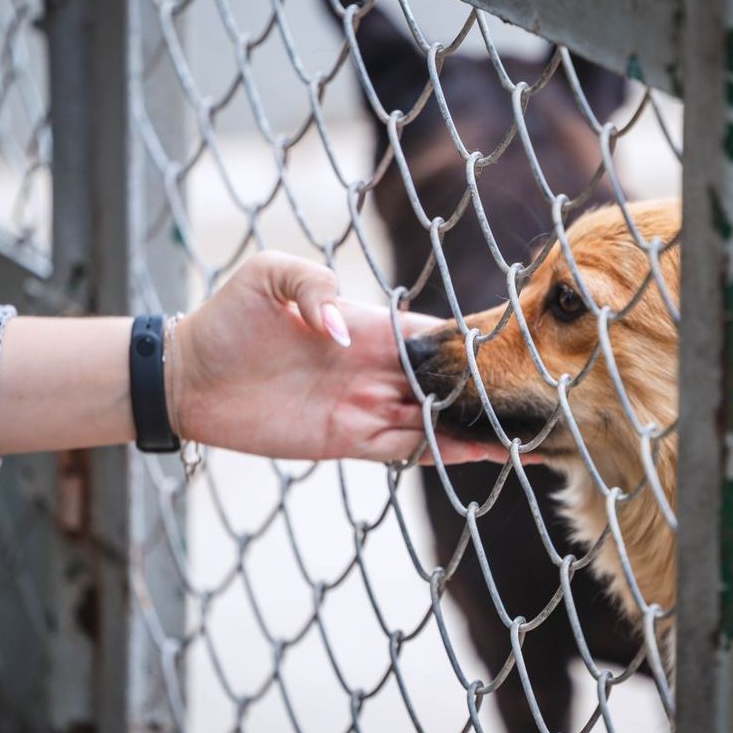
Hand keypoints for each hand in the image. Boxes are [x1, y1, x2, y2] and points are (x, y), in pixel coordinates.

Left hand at [169, 251, 511, 463]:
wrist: (189, 377)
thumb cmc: (227, 318)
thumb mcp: (268, 276)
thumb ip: (312, 287)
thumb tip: (345, 334)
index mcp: (368, 327)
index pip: (435, 336)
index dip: (475, 341)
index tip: (520, 345)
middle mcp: (375, 369)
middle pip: (448, 383)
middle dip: (490, 390)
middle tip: (544, 397)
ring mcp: (364, 407)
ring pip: (437, 421)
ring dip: (478, 427)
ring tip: (529, 433)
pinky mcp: (345, 441)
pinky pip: (405, 450)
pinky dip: (444, 454)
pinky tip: (481, 455)